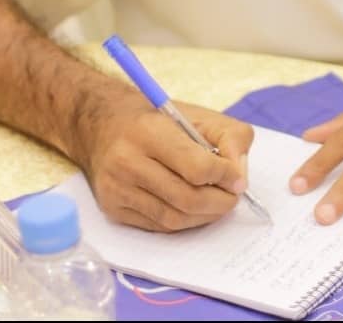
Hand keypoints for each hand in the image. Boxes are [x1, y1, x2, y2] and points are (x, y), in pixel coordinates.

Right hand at [77, 88, 253, 230]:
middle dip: (220, 203)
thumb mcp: (197, 115)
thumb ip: (229, 137)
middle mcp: (127, 161)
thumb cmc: (157, 119)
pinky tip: (194, 210)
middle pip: (187, 198)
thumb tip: (238, 177)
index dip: (224, 176)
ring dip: (205, 217)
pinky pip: (158, 226)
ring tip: (218, 205)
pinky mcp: (113, 209)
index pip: (196, 167)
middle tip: (234, 198)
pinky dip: (184, 222)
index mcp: (149, 131)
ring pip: (173, 218)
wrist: (104, 125)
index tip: (238, 179)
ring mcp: (117, 189)